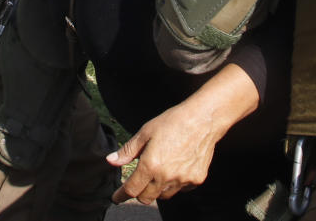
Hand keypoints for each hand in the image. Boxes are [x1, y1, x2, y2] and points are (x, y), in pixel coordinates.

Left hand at [107, 64, 258, 205]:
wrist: (204, 118)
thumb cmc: (174, 121)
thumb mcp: (146, 132)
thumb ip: (128, 150)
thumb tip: (111, 161)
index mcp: (151, 165)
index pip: (131, 190)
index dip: (121, 195)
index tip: (116, 197)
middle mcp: (166, 177)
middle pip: (146, 198)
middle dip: (139, 192)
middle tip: (139, 181)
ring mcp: (183, 180)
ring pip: (163, 195)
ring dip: (157, 188)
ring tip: (161, 169)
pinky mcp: (196, 179)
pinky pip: (180, 189)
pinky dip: (175, 183)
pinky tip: (177, 167)